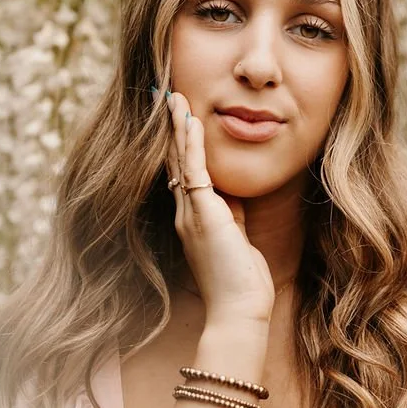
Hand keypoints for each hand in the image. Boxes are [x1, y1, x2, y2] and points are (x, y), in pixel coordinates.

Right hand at [164, 89, 275, 321]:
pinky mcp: (202, 214)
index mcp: (191, 221)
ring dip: (177, 126)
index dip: (179, 146)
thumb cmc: (241, 283)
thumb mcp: (237, 240)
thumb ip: (233, 215)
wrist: (238, 311)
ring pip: (179, 160)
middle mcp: (184, 214)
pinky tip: (189, 119)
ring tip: (173, 96)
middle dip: (170, 129)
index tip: (179, 119)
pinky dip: (191, 143)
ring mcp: (189, 214)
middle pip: (173, 161)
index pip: (182, 173)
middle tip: (165, 97)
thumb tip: (236, 193)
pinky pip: (193, 169)